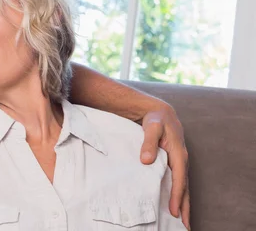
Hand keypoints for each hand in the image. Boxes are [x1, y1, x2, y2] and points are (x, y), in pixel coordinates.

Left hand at [140, 107, 189, 229]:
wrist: (160, 112)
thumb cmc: (156, 119)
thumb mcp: (152, 127)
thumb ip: (148, 142)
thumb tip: (146, 160)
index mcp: (179, 153)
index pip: (178, 179)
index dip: (176, 196)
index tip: (173, 211)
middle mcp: (182, 160)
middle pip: (184, 187)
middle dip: (184, 206)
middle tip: (184, 226)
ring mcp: (179, 162)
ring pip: (182, 186)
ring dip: (183, 203)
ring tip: (183, 222)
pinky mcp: (174, 163)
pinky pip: (177, 182)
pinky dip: (178, 194)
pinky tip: (175, 204)